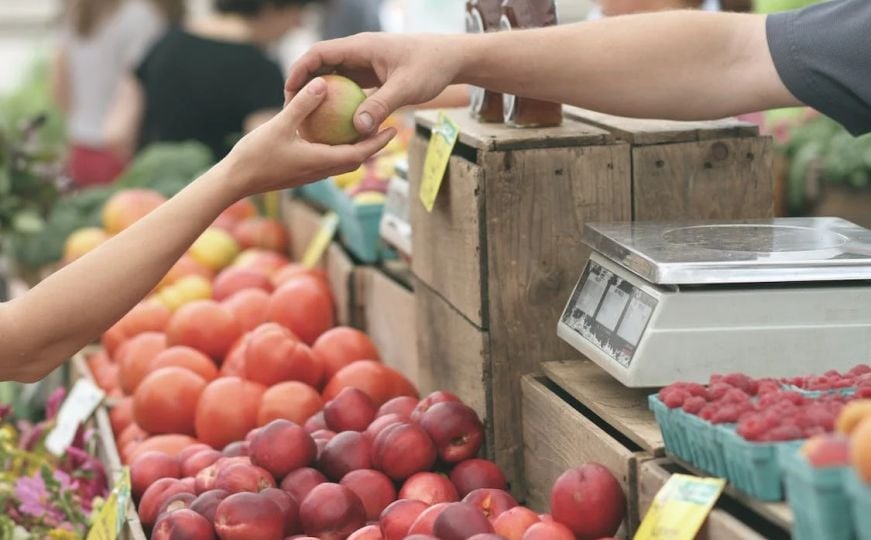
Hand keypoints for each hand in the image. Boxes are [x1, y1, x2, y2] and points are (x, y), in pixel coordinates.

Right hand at [225, 77, 395, 197]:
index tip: (394, 129)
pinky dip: (337, 148)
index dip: (378, 142)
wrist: (235, 181)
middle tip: (387, 127)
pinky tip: (332, 132)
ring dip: (356, 148)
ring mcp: (310, 173)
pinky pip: (326, 159)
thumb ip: (302, 105)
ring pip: (341, 161)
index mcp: (320, 162)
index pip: (359, 154)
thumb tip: (322, 83)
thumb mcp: (279, 125)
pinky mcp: (300, 172)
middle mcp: (320, 171)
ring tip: (365, 128)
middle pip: (355, 159)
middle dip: (373, 145)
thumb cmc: (255, 155)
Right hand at [285, 33, 461, 135]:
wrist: (451, 58)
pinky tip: (334, 123)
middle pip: (321, 65)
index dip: (300, 70)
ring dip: (320, 94)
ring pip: (333, 76)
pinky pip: (348, 87)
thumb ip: (381, 106)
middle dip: (304, 84)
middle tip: (291, 109)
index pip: (319, 53)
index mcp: (361, 47)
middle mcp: (359, 52)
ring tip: (307, 118)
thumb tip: (358, 129)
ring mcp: (365, 63)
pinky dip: (338, 101)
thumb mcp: (406, 88)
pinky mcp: (372, 74)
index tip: (288, 91)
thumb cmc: (431, 67)